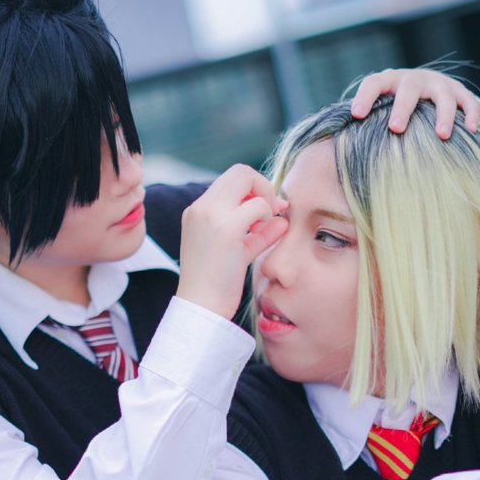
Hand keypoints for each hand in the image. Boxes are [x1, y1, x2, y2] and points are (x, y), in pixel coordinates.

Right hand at [176, 166, 287, 319]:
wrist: (200, 308)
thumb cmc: (217, 285)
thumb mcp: (236, 250)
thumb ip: (257, 231)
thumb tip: (282, 217)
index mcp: (197, 211)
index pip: (231, 181)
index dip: (254, 190)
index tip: (265, 213)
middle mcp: (201, 207)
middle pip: (240, 171)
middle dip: (263, 187)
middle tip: (271, 214)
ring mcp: (211, 215)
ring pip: (247, 179)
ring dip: (265, 200)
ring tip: (264, 227)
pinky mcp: (226, 229)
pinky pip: (259, 206)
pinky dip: (268, 217)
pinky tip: (265, 236)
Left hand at [350, 67, 479, 138]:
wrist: (430, 90)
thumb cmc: (396, 109)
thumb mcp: (380, 111)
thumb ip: (362, 125)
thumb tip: (330, 148)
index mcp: (389, 82)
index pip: (373, 83)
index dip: (365, 97)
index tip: (356, 115)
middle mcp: (413, 80)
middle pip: (408, 89)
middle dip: (403, 108)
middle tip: (396, 129)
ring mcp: (438, 85)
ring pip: (442, 95)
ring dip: (443, 115)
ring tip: (442, 136)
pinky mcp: (460, 93)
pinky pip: (468, 102)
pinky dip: (471, 114)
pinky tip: (470, 130)